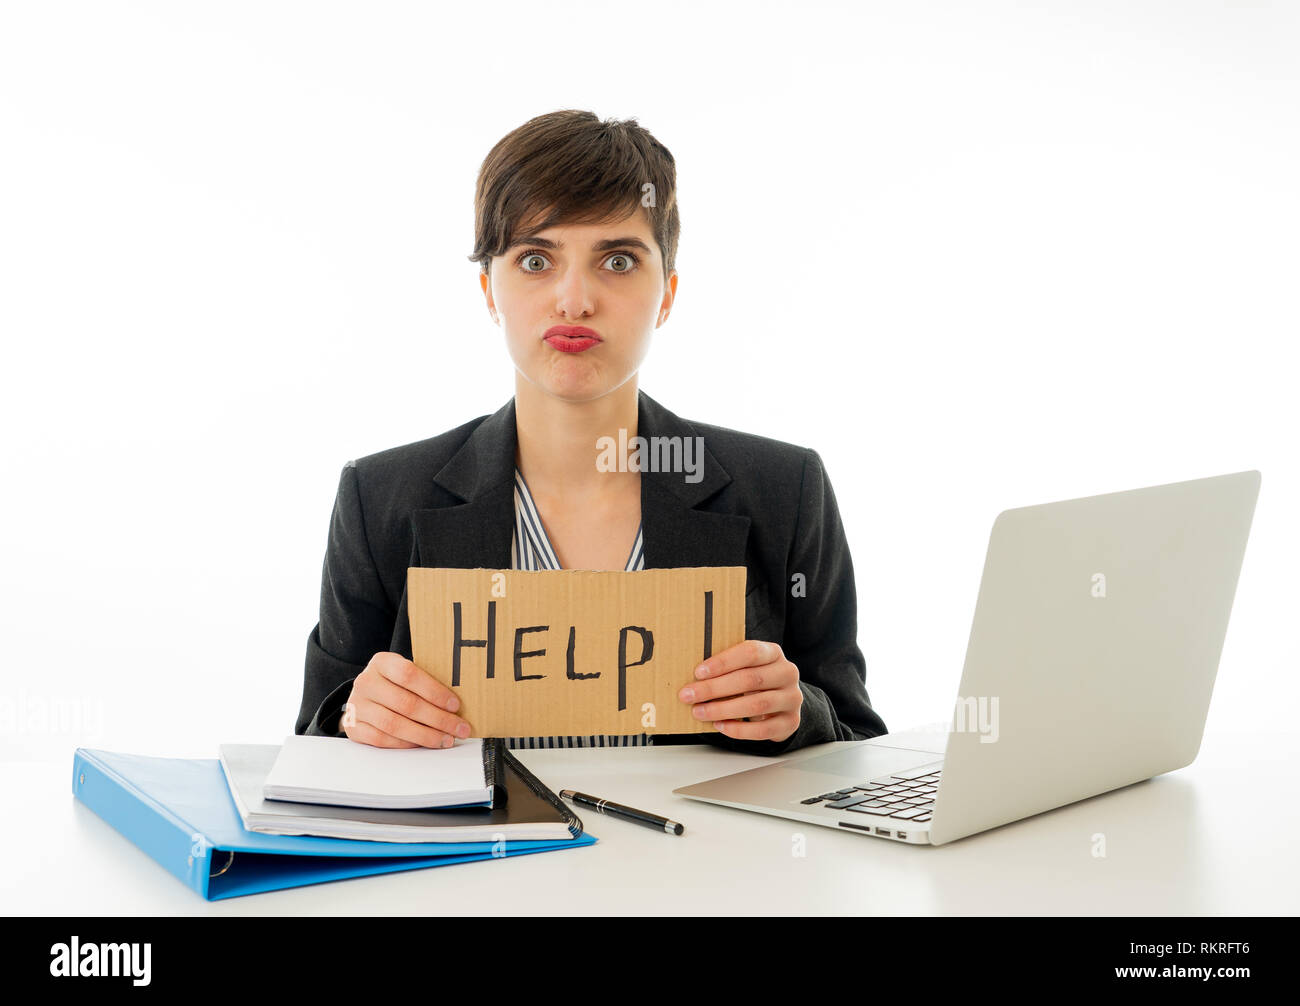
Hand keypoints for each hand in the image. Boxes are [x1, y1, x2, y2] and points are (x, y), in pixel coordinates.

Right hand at [341, 652, 473, 748]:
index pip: (409, 675)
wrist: (364, 695)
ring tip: (445, 739)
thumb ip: (424, 682)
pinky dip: (406, 744)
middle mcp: (366, 682)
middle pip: (406, 704)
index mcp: (382, 662)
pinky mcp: (353, 727)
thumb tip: (456, 704)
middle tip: (458, 728)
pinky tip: (423, 744)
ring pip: (395, 725)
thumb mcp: (405, 673)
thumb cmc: (392, 683)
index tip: (455, 705)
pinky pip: (382, 739)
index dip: (434, 691)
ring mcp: (357, 705)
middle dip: (438, 719)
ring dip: (425, 735)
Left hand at [676, 640, 801, 742]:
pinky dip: (738, 729)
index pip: (750, 652)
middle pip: (750, 679)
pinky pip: (763, 730)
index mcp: (774, 653)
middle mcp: (787, 673)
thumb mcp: (746, 667)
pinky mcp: (790, 722)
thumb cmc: (756, 682)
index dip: (723, 662)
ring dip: (722, 710)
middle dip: (714, 688)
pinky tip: (720, 725)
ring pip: (756, 705)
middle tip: (689, 695)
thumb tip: (694, 676)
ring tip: (700, 712)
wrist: (782, 703)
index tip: (698, 672)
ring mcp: (791, 698)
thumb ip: (727, 667)